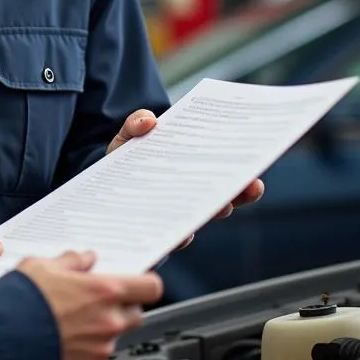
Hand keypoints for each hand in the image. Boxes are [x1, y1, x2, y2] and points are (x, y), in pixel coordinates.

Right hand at [18, 250, 162, 359]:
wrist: (0, 340)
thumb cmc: (20, 301)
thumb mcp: (43, 266)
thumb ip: (71, 261)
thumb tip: (85, 258)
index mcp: (104, 290)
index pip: (150, 287)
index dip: (145, 284)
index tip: (137, 283)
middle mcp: (109, 321)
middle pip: (136, 314)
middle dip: (120, 307)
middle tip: (96, 302)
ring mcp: (102, 349)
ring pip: (114, 336)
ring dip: (101, 329)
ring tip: (70, 324)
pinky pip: (97, 358)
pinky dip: (86, 351)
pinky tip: (63, 342)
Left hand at [107, 109, 266, 248]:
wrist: (102, 180)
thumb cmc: (125, 156)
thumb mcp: (129, 135)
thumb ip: (136, 123)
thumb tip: (150, 121)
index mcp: (191, 169)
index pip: (225, 173)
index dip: (244, 172)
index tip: (257, 164)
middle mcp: (189, 195)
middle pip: (223, 198)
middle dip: (239, 192)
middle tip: (252, 185)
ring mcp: (174, 214)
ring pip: (204, 219)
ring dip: (214, 213)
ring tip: (222, 206)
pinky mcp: (156, 230)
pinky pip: (173, 239)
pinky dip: (181, 236)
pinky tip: (184, 233)